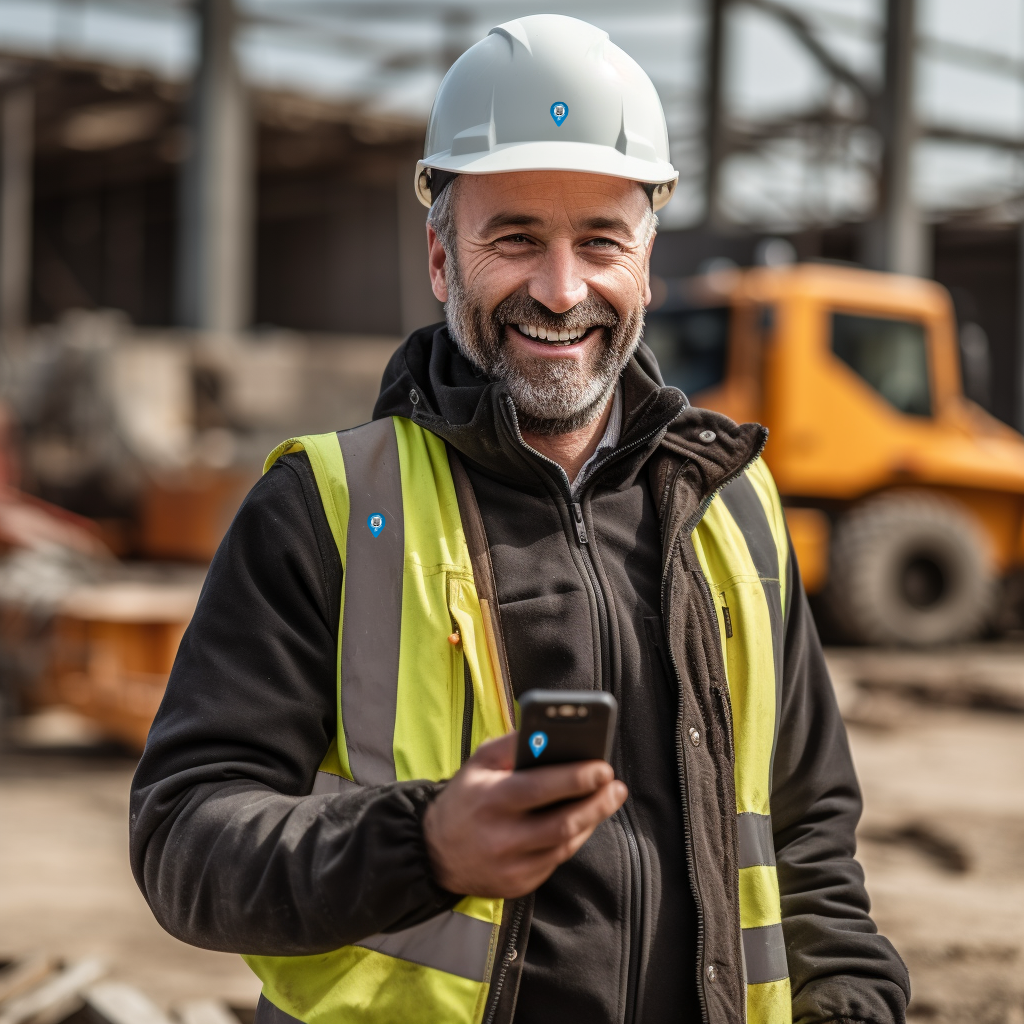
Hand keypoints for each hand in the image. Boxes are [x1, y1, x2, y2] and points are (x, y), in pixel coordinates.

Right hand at [422, 732, 627, 897]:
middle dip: (596, 803)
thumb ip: (513, 744)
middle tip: (615, 785)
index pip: (541, 788)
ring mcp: (512, 866)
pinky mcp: (519, 884)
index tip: (602, 767)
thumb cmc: (466, 797)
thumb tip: (552, 733)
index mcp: (491, 800)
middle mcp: (502, 837)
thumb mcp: (479, 762)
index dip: (576, 778)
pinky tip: (584, 819)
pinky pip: (557, 859)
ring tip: (608, 798)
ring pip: (565, 844)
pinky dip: (574, 838)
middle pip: (562, 823)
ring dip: (592, 820)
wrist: (436, 852)